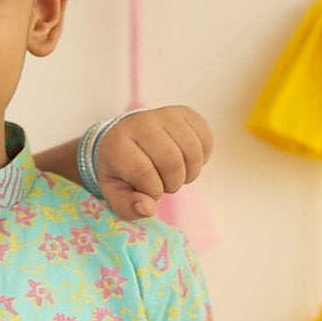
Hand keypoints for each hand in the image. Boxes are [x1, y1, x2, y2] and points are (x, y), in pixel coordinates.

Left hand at [97, 106, 211, 220]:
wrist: (127, 140)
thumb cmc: (121, 172)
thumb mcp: (116, 194)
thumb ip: (128, 206)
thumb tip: (148, 208)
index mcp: (116, 143)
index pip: (143, 172)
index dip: (153, 191)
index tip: (150, 194)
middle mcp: (140, 122)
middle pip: (171, 161)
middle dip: (173, 184)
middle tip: (165, 186)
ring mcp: (164, 114)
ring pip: (191, 150)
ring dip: (190, 173)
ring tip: (177, 176)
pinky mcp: (184, 112)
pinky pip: (205, 138)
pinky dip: (203, 158)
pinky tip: (188, 163)